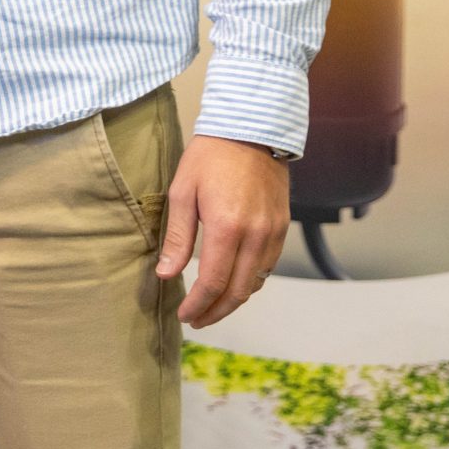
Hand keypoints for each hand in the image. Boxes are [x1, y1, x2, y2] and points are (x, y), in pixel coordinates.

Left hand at [154, 136, 289, 327]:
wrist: (251, 129)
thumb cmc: (210, 156)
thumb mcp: (182, 191)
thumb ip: (177, 237)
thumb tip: (166, 274)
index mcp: (227, 227)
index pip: (213, 283)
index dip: (197, 305)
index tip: (184, 315)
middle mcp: (255, 235)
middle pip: (237, 292)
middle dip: (216, 312)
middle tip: (197, 319)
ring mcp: (273, 232)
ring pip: (255, 283)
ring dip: (233, 300)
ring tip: (212, 306)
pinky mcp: (282, 227)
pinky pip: (268, 267)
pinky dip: (250, 282)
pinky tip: (233, 283)